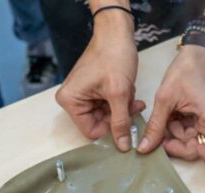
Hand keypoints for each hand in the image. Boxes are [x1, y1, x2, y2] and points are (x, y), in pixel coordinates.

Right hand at [56, 10, 143, 150]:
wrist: (117, 33)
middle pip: (99, 123)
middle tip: (134, 107)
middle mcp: (72, 99)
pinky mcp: (93, 90)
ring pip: (107, 115)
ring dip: (122, 109)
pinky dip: (121, 101)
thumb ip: (121, 122)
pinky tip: (128, 91)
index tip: (127, 123)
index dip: (111, 130)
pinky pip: (108, 104)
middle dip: (119, 117)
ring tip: (132, 96)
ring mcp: (83, 94)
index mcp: (70, 101)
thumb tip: (123, 146)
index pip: (91, 131)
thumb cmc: (113, 56)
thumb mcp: (119, 94)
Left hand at [138, 46, 204, 166]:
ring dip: (179, 134)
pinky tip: (174, 115)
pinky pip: (197, 130)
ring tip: (167, 117)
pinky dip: (183, 127)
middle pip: (204, 149)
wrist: (200, 50)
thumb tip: (145, 148)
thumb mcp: (166, 98)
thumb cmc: (189, 68)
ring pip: (198, 140)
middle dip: (180, 144)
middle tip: (161, 135)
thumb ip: (156, 126)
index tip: (192, 147)